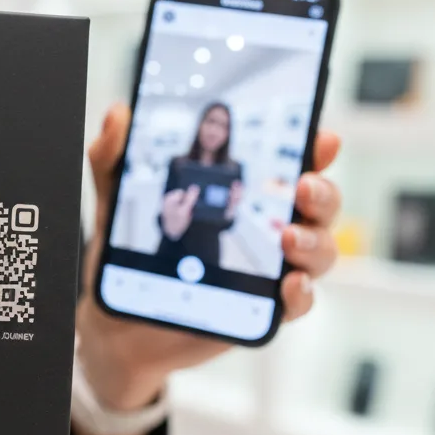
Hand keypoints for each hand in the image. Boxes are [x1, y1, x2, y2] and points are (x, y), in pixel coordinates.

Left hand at [76, 104, 342, 412]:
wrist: (116, 320)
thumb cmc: (128, 256)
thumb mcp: (116, 202)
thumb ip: (113, 157)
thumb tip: (117, 115)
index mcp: (241, 193)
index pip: (290, 164)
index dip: (315, 149)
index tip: (322, 139)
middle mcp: (266, 227)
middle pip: (318, 204)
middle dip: (322, 192)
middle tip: (302, 187)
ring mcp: (269, 270)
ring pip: (318, 250)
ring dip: (314, 240)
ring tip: (289, 237)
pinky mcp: (261, 309)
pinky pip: (297, 302)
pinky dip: (301, 293)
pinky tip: (289, 283)